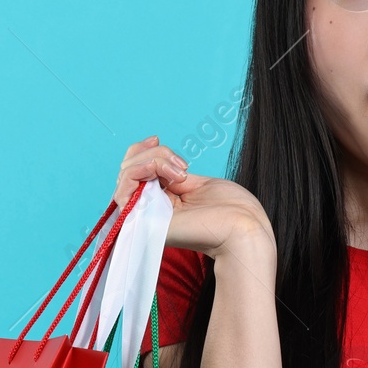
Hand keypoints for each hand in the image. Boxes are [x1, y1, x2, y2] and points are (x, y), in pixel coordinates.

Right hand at [113, 136, 272, 260]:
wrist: (242, 229)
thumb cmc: (231, 209)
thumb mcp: (197, 183)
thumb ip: (171, 175)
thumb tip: (154, 164)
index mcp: (163, 199)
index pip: (134, 169)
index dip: (141, 150)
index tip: (157, 139)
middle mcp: (150, 207)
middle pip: (129, 168)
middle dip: (153, 154)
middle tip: (183, 166)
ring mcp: (145, 214)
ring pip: (126, 173)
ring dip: (153, 160)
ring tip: (181, 173)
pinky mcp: (143, 219)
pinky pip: (125, 186)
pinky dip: (143, 169)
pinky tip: (171, 177)